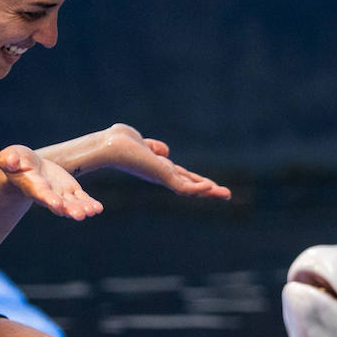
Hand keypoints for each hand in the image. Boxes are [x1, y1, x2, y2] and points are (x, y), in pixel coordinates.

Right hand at [0, 145, 103, 219]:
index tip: (57, 204)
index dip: (48, 199)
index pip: (41, 194)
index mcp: (32, 186)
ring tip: (93, 211)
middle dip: (69, 209)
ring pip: (72, 203)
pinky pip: (81, 198)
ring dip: (82, 208)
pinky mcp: (70, 190)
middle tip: (80, 215)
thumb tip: (9, 161)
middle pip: (59, 204)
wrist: (27, 168)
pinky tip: (98, 208)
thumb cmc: (16, 162)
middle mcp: (48, 194)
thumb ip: (8, 159)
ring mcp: (60, 194)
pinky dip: (89, 203)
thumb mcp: (9, 156)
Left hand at [97, 124, 230, 199]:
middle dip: (208, 189)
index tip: (212, 185)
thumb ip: (154, 147)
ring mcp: (163, 176)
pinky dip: (197, 188)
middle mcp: (163, 174)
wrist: (109, 145)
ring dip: (208, 191)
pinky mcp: (161, 176)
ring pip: (190, 188)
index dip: (198, 180)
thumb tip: (165, 152)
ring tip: (225, 194)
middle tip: (227, 194)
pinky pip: (183, 186)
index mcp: (159, 167)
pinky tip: (210, 187)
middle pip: (190, 184)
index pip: (183, 176)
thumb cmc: (119, 141)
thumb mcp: (142, 142)